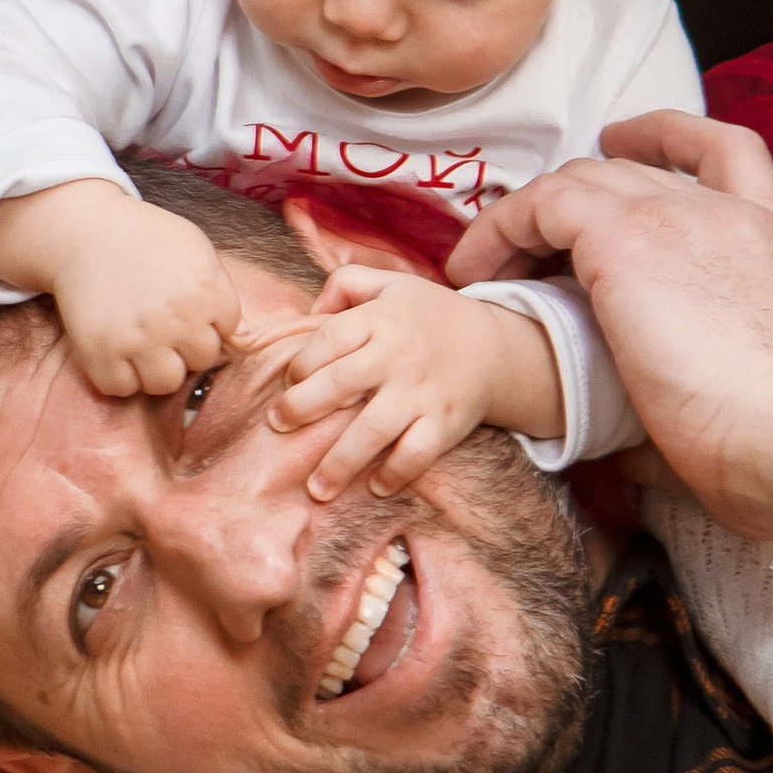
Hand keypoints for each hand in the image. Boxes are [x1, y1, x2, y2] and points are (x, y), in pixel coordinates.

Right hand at [0, 179, 240, 397]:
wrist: (86, 232)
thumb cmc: (146, 239)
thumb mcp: (196, 249)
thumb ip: (221, 291)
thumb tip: (243, 340)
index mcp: (205, 291)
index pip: (228, 331)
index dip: (209, 318)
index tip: (186, 302)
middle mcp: (175, 319)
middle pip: (200, 361)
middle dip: (186, 345)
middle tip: (163, 323)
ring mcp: (137, 338)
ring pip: (165, 384)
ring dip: (156, 367)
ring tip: (143, 342)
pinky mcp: (100, 352)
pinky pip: (120, 388)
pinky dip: (119, 375)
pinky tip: (117, 350)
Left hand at [263, 271, 563, 499]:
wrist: (495, 347)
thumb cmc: (429, 318)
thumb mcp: (391, 285)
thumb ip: (347, 283)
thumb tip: (309, 310)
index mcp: (380, 320)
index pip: (328, 340)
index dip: (300, 364)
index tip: (289, 383)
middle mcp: (398, 356)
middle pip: (339, 384)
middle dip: (300, 408)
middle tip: (277, 427)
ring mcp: (422, 392)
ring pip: (372, 430)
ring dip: (340, 462)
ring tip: (316, 489)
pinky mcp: (445, 422)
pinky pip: (416, 453)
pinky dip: (395, 473)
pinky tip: (375, 489)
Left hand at [445, 111, 772, 535]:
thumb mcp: (749, 383)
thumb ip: (696, 383)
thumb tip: (638, 450)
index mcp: (766, 237)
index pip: (724, 148)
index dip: (666, 134)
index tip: (623, 140)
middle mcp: (721, 210)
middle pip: (624, 172)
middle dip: (569, 201)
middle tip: (526, 252)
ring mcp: (672, 216)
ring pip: (575, 182)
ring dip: (523, 222)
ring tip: (488, 271)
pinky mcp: (621, 238)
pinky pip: (538, 205)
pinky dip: (499, 232)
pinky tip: (478, 273)